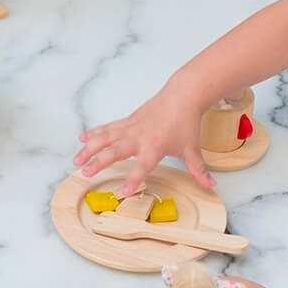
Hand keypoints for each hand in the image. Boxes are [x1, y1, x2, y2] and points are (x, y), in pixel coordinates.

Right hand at [73, 85, 213, 195]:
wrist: (181, 96)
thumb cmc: (185, 123)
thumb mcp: (192, 149)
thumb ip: (199, 170)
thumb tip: (211, 185)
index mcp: (155, 146)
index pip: (143, 166)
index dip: (134, 179)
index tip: (124, 191)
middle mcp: (138, 137)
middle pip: (115, 151)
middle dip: (99, 162)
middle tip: (85, 173)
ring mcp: (130, 127)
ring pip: (105, 138)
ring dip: (89, 148)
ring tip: (76, 160)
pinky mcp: (127, 121)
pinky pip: (107, 128)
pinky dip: (93, 133)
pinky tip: (82, 138)